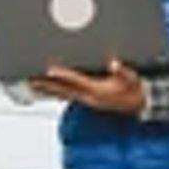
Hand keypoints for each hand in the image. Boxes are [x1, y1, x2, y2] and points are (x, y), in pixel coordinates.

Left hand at [29, 59, 145, 114]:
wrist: (138, 104)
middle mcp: (89, 97)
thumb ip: (122, 71)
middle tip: (30, 79)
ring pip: (62, 94)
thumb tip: (114, 64)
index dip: (63, 74)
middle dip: (46, 84)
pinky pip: (67, 97)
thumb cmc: (133, 90)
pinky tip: (48, 90)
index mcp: (98, 90)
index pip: (76, 80)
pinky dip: (56, 93)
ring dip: (47, 90)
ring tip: (33, 85)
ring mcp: (87, 100)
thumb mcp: (131, 78)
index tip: (50, 69)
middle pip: (63, 89)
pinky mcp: (86, 101)